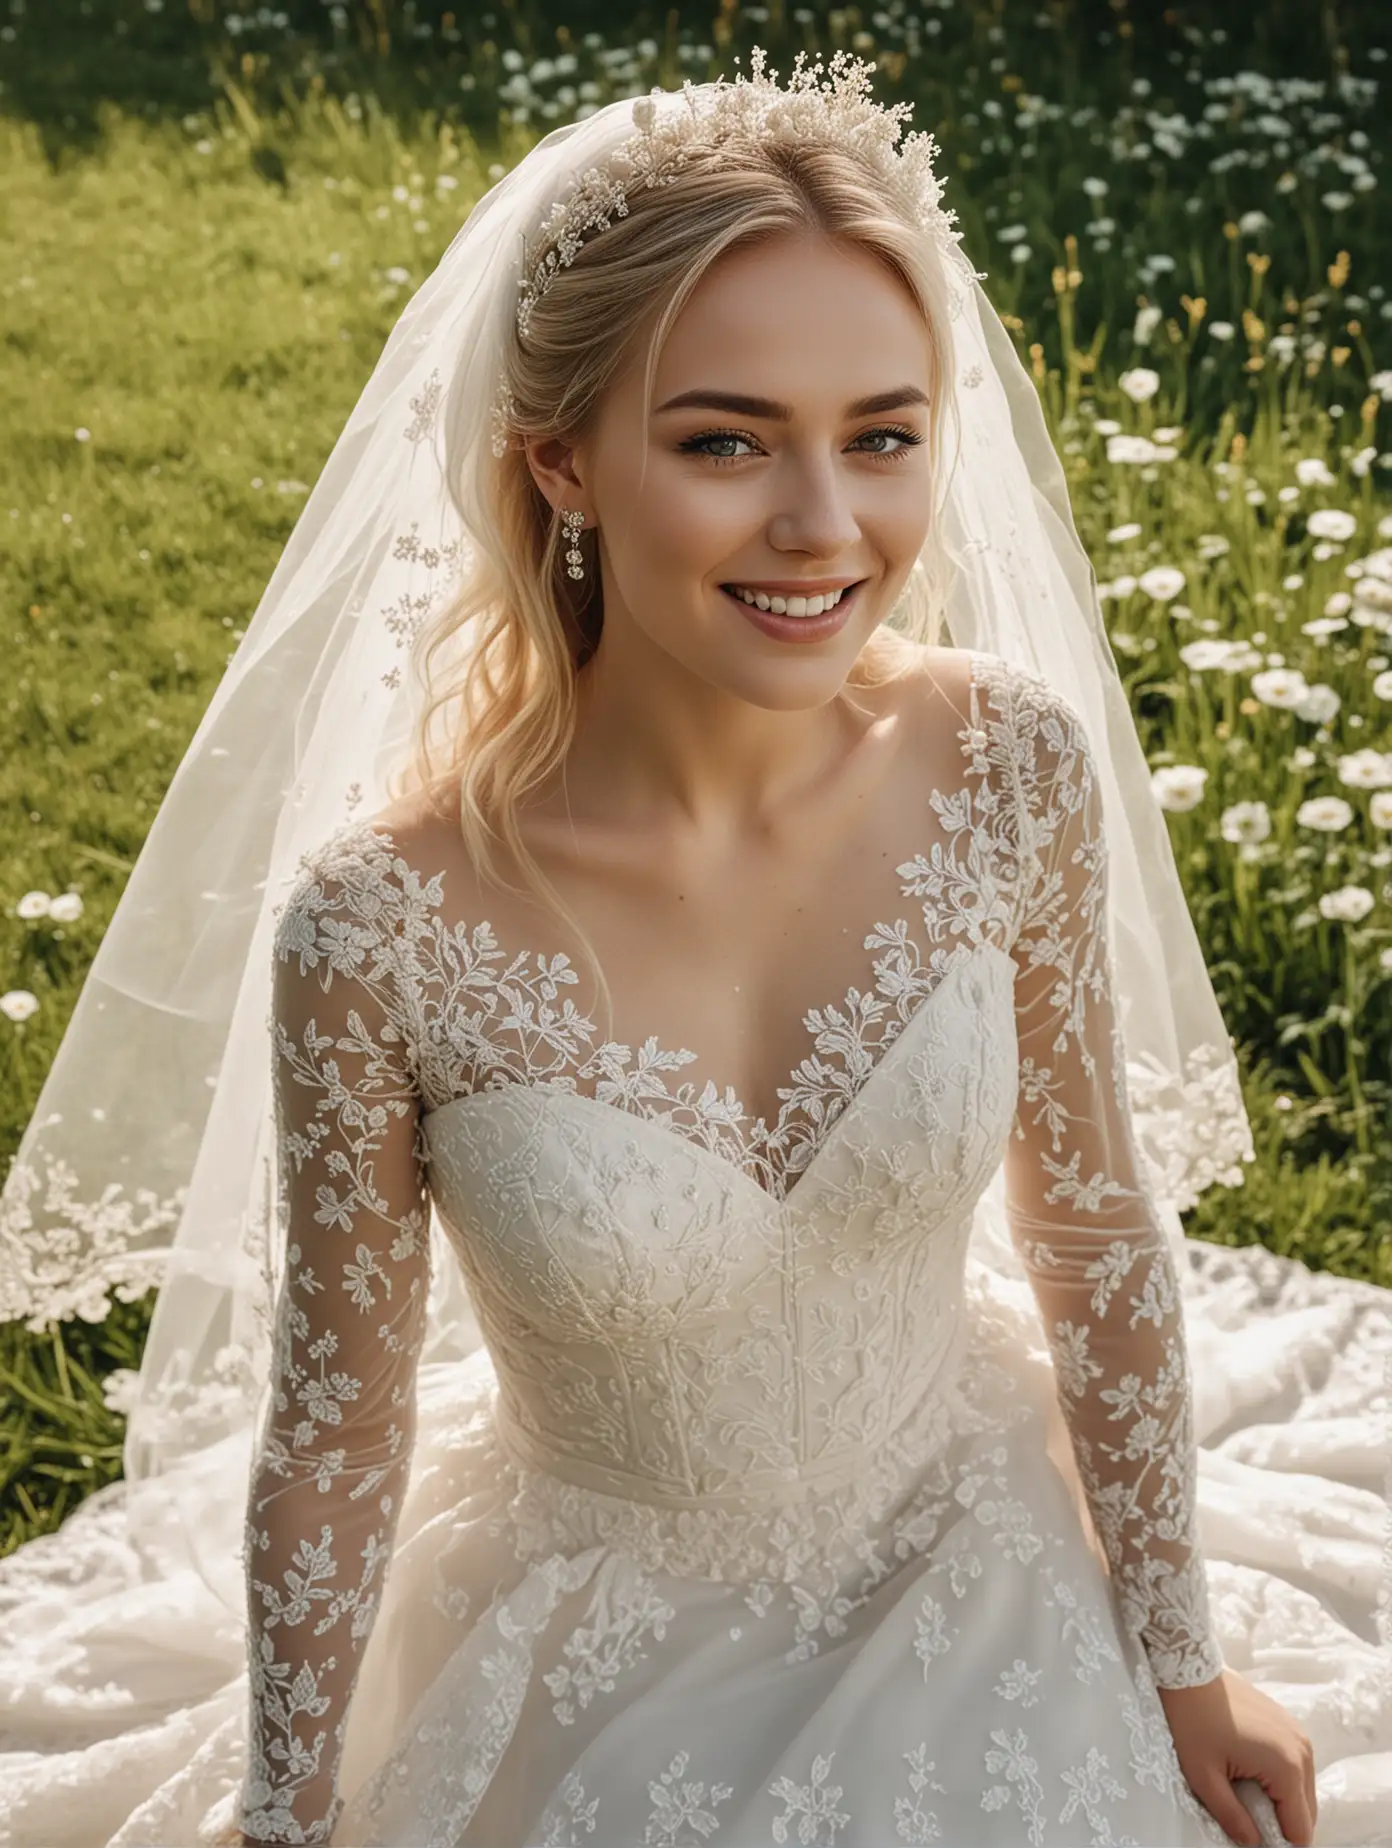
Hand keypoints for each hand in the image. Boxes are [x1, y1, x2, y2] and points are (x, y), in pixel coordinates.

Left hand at [1159, 1668, 1317, 1846]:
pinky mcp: (1289, 1725)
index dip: (1278, 1842)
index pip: (1299, 1829)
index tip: (1253, 1838)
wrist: (1188, 1668)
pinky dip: (1280, 1780)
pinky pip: (1295, 1767)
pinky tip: (1250, 1774)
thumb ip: (1232, 1817)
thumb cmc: (1191, 1720)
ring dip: (1281, 1802)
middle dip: (1281, 1823)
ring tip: (1245, 1796)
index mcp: (1286, 1766)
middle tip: (1247, 1820)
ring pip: (1302, 1791)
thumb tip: (1253, 1844)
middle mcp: (1302, 1750)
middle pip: (1306, 1812)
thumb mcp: (1203, 1777)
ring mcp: (1299, 1735)